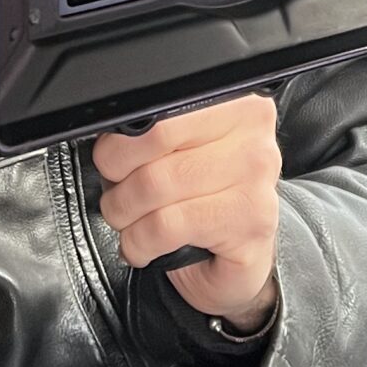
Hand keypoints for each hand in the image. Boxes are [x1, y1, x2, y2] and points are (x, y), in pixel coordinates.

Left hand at [92, 96, 281, 329]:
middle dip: (118, 178)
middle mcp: (252, 136)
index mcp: (234, 104)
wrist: (235, 262)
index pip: (162, 107)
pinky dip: (139, 242)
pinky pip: (167, 226)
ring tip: (130, 223)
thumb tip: (111, 136)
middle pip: (155, 141)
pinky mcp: (248, 223)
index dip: (122, 140)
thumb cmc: (202, 204)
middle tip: (117, 197)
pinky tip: (145, 246)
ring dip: (125, 214)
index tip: (111, 161)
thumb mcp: (174, 157)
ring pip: (156, 184)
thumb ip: (150, 136)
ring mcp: (255, 180)